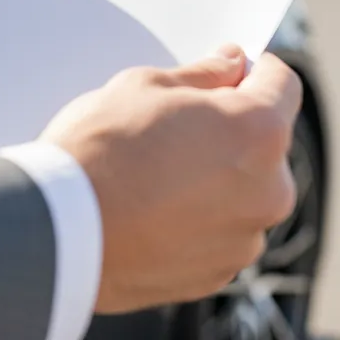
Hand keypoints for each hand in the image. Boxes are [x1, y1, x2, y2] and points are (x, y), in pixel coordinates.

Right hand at [41, 45, 300, 313]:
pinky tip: (151, 211)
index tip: (231, 71)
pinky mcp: (215, 274)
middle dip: (232, 131)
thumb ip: (201, 75)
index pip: (282, 84)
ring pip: (243, 195)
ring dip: (216, 180)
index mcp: (258, 132)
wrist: (56, 230)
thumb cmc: (97, 151)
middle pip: (266, 146)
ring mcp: (243, 240)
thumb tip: (229, 65)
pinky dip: (197, 221)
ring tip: (156, 176)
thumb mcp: (143, 86)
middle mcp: (268, 191)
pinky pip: (219, 236)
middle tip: (176, 126)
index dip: (255, 70)